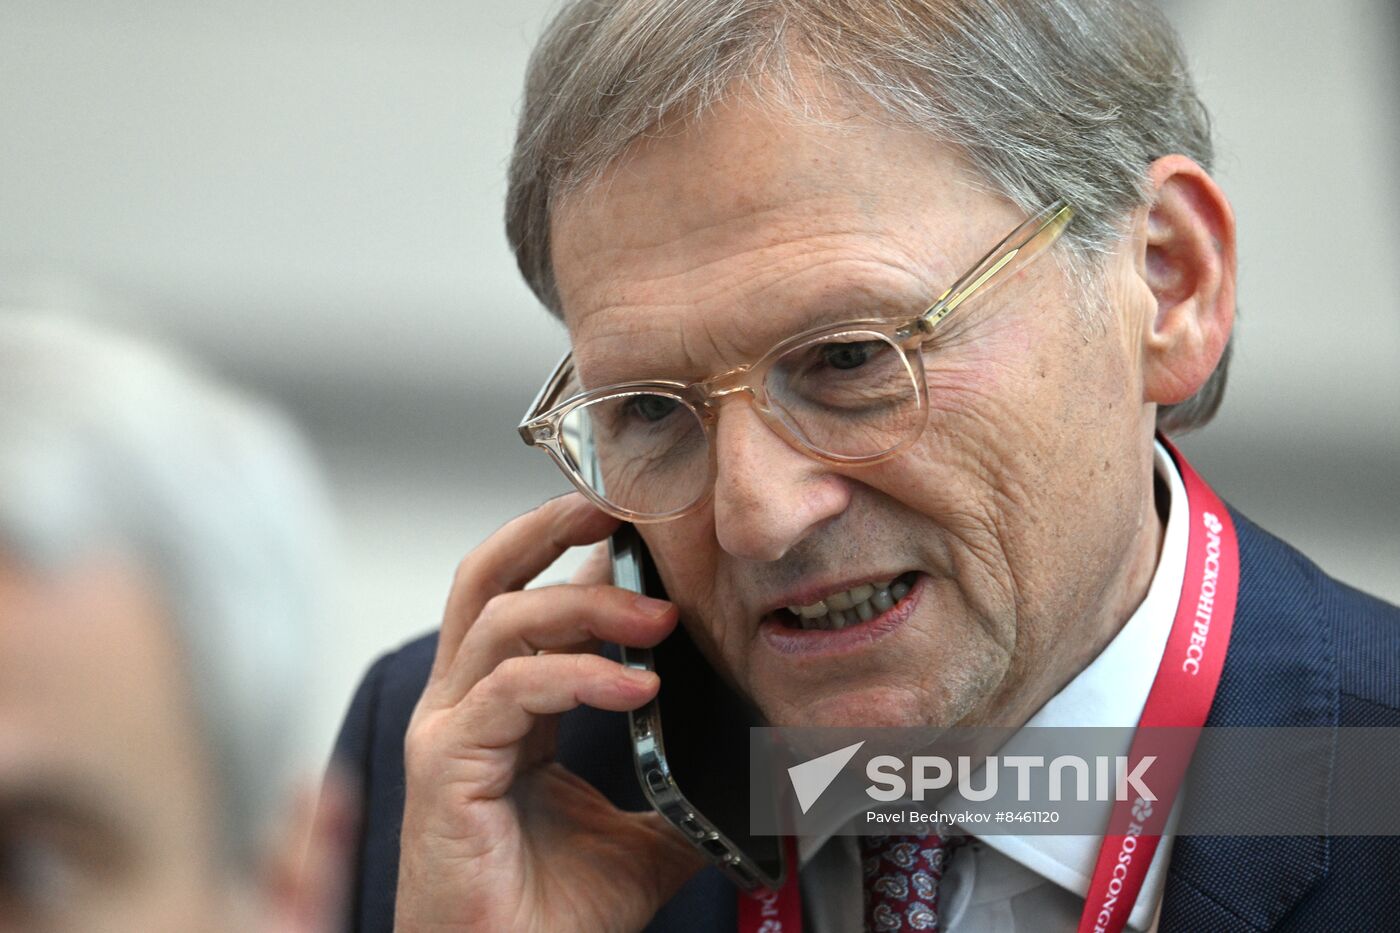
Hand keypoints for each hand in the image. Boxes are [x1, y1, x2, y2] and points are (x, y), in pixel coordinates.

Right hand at [395, 494, 705, 932]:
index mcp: (502, 708)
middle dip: (550, 527)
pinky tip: (639, 685)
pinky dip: (577, 674)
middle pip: (487, 577)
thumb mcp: (642, 840)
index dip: (574, 550)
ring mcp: (448, 731)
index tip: (641, 527)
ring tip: (661, 617)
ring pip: (501, 620)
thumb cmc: (552, 916)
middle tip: (621, 507)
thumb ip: (679, 791)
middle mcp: (465, 705)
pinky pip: (510, 689)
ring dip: (587, 604)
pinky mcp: (446, 767)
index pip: (525, 597)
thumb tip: (754, 771)